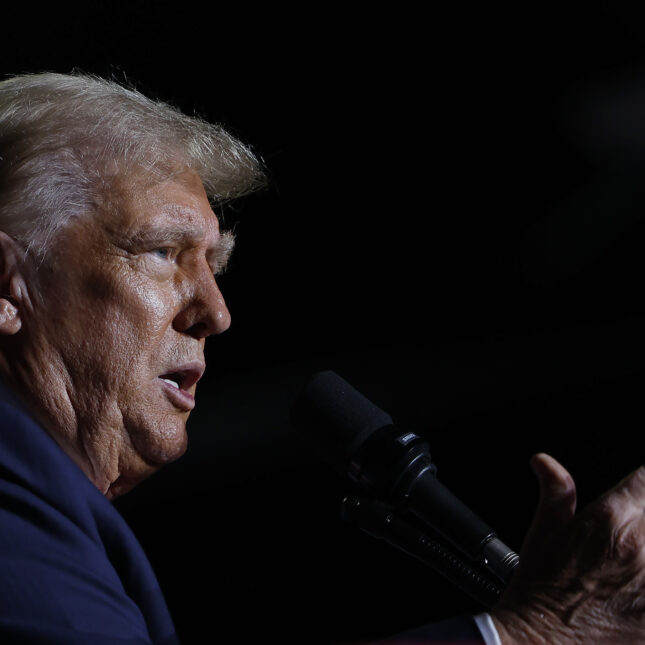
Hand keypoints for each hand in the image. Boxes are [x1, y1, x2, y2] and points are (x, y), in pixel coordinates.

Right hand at [491, 453, 644, 643]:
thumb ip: (555, 490)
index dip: (644, 482)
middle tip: (634, 531)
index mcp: (611, 519)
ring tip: (635, 559)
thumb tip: (544, 462)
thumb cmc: (539, 591)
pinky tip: (638, 586)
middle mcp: (642, 546)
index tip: (640, 488)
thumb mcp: (543, 534)